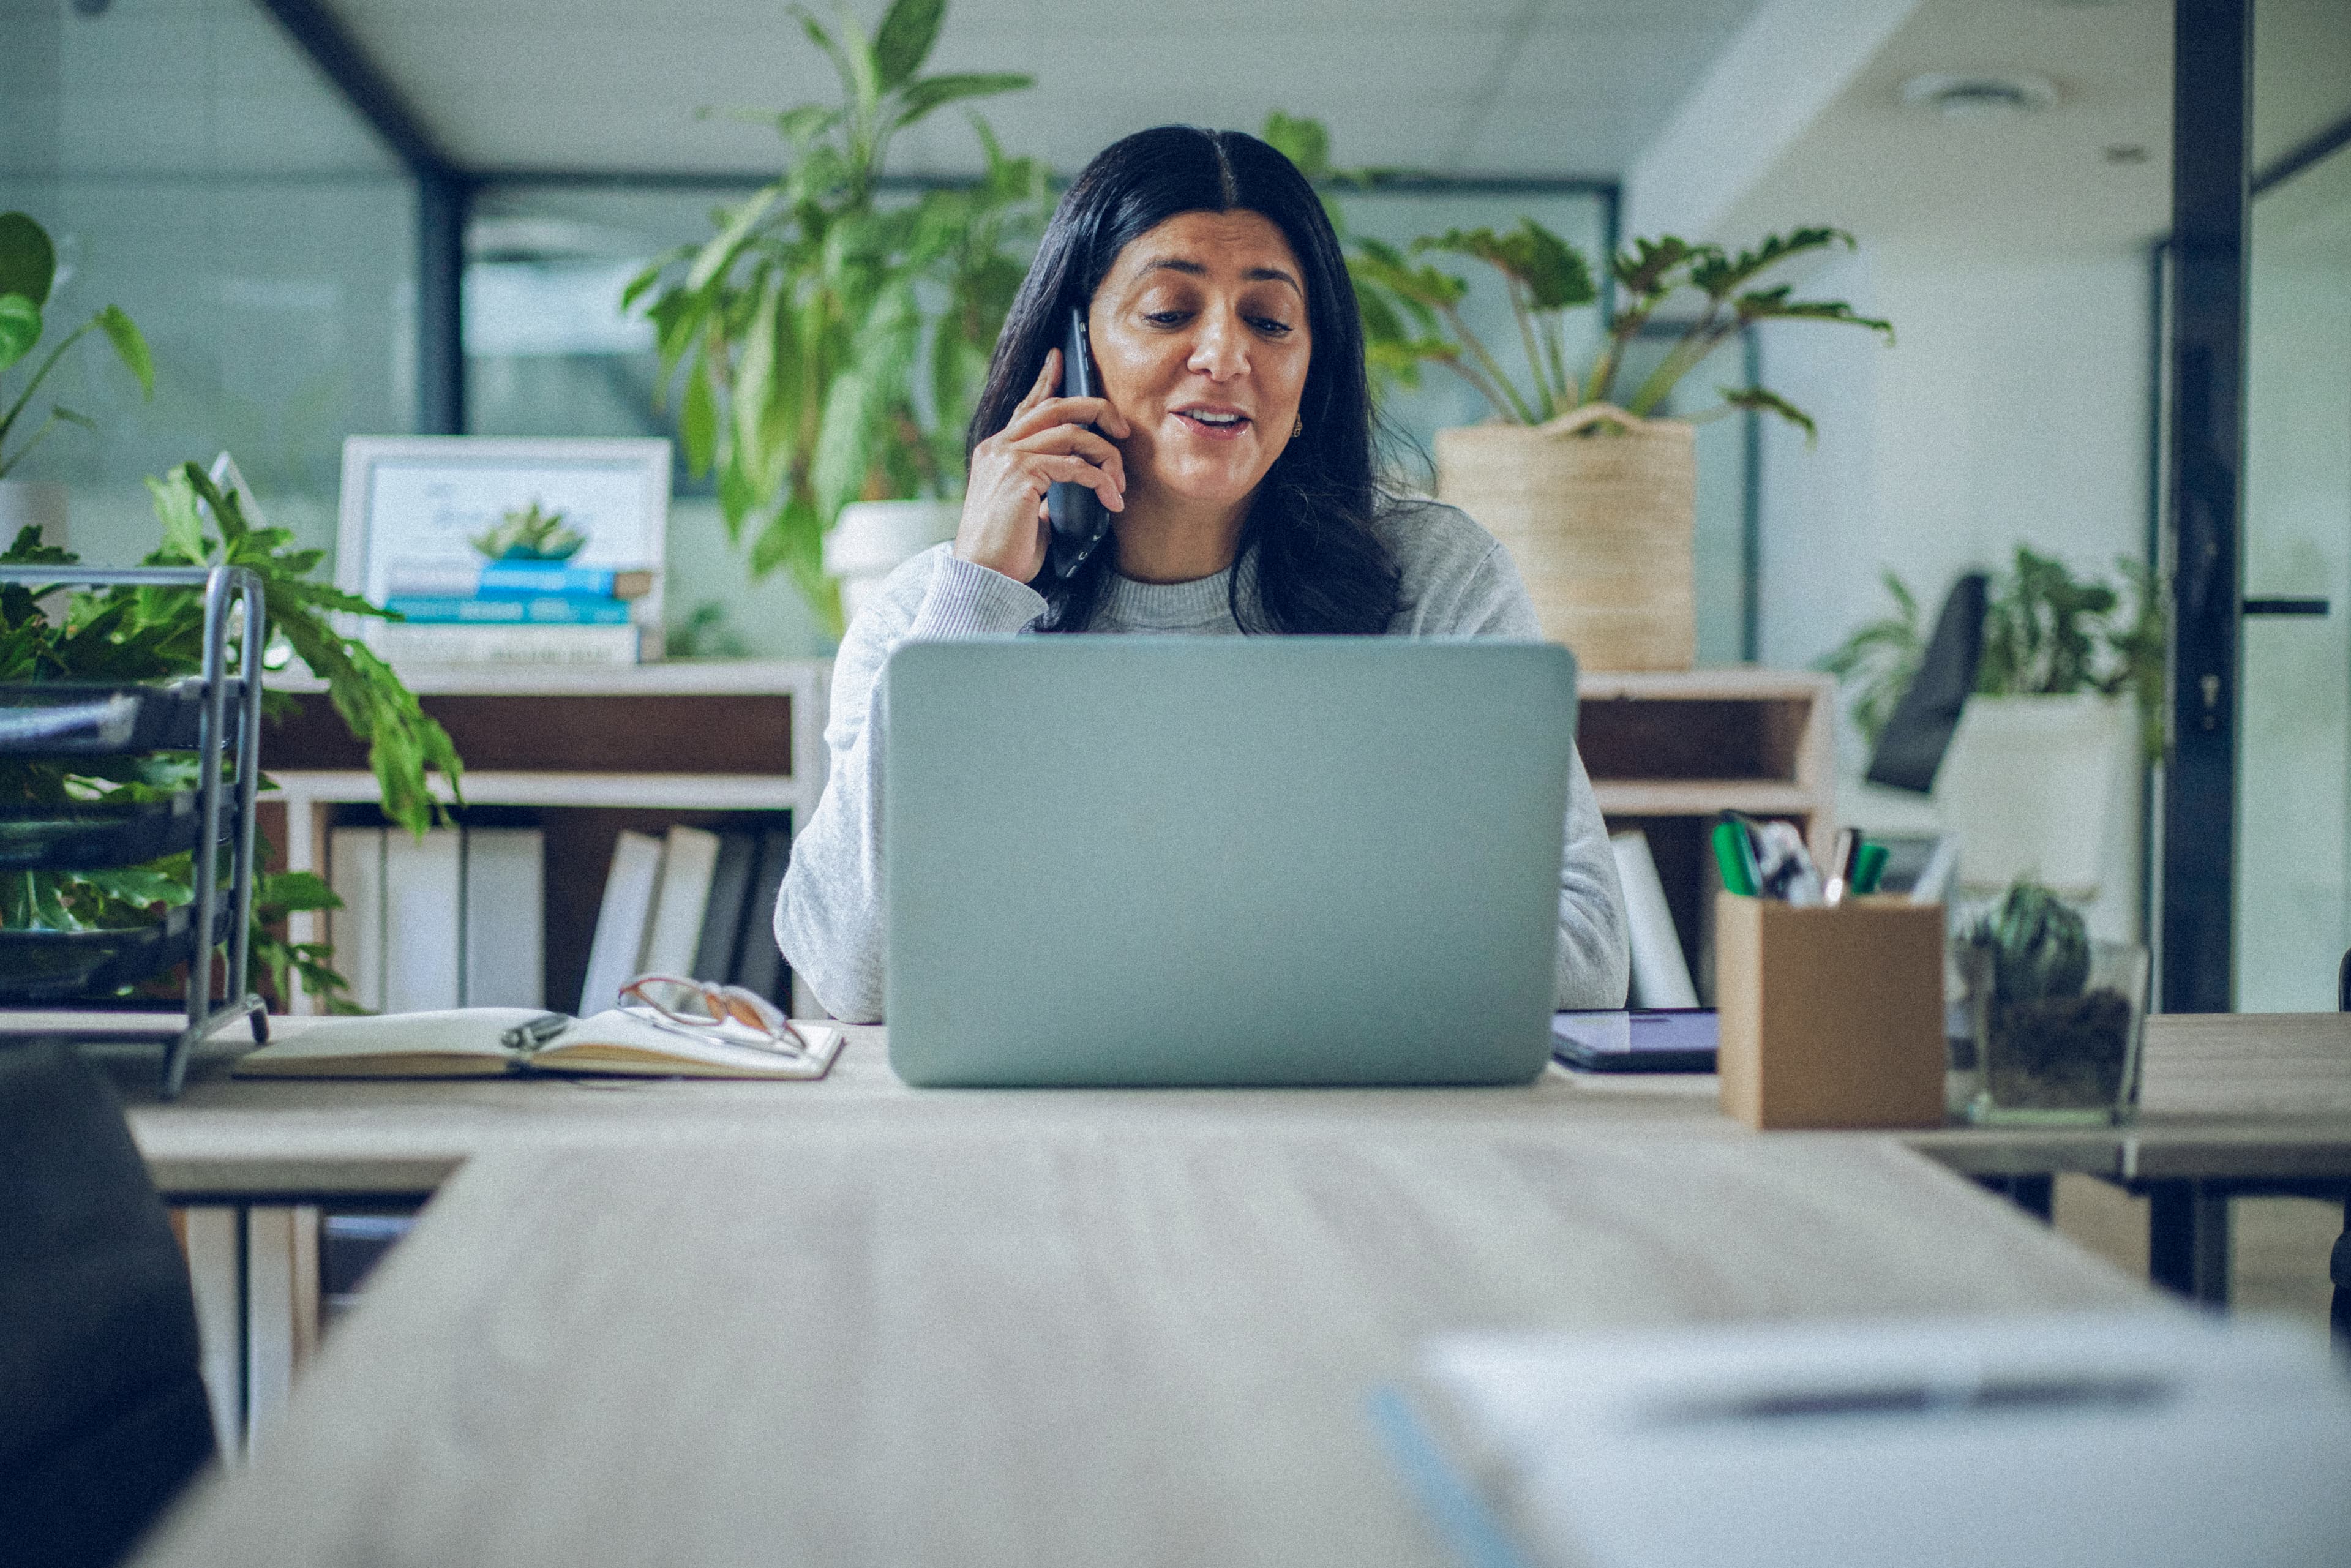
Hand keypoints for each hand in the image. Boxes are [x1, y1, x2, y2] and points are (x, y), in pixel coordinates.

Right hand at [956, 349, 1130, 582]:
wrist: (982, 576)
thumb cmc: (1005, 551)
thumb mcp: (1025, 510)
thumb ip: (1040, 487)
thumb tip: (1068, 480)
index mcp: (996, 451)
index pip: (1026, 406)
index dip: (1046, 379)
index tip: (1060, 357)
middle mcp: (999, 447)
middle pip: (1056, 407)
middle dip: (1097, 410)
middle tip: (1122, 430)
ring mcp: (1008, 458)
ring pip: (1072, 434)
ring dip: (1106, 457)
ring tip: (1119, 485)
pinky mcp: (1022, 476)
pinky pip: (1075, 465)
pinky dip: (1100, 479)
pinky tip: (1111, 499)